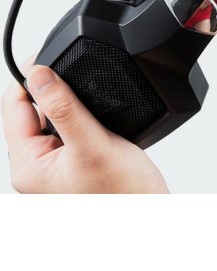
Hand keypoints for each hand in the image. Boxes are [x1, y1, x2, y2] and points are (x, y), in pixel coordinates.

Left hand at [1, 62, 168, 192]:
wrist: (149, 211)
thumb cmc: (123, 193)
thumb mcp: (92, 145)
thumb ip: (65, 108)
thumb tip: (38, 75)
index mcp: (28, 166)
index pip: (14, 108)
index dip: (29, 79)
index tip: (46, 59)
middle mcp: (37, 166)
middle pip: (31, 111)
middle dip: (53, 92)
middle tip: (77, 83)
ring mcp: (55, 164)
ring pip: (52, 118)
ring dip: (69, 105)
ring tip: (92, 111)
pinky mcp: (74, 160)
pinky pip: (69, 128)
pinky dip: (81, 116)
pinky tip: (98, 120)